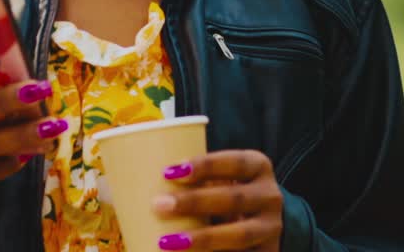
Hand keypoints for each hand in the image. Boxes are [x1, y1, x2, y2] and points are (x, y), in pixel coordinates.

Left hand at [151, 149, 283, 250]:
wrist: (261, 224)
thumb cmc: (226, 192)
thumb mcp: (221, 178)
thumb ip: (194, 177)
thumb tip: (133, 172)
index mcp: (258, 166)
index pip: (235, 162)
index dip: (205, 165)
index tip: (169, 171)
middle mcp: (270, 196)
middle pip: (234, 198)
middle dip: (194, 202)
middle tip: (158, 205)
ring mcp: (271, 229)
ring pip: (239, 234)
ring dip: (203, 238)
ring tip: (166, 242)